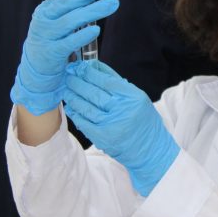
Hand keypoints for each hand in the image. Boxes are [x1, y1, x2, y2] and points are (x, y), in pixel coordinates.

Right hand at [10, 0, 117, 114]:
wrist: (35, 71)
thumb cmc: (53, 42)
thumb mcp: (59, 23)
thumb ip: (73, 9)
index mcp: (46, 9)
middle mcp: (44, 19)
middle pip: (69, 2)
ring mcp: (45, 36)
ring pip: (71, 21)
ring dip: (93, 11)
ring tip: (112, 4)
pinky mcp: (50, 53)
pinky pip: (68, 43)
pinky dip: (82, 36)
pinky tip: (96, 30)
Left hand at [62, 59, 179, 195]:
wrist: (150, 149)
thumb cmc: (143, 120)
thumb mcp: (137, 97)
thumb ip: (117, 82)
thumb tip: (94, 66)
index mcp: (132, 97)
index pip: (106, 81)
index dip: (89, 73)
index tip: (79, 67)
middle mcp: (122, 110)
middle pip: (94, 93)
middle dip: (77, 83)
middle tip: (68, 76)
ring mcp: (111, 125)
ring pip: (86, 108)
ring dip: (73, 97)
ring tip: (66, 90)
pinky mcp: (103, 138)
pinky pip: (84, 123)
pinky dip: (76, 114)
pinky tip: (71, 107)